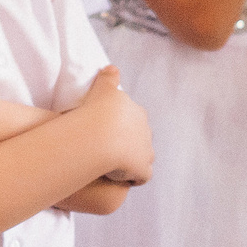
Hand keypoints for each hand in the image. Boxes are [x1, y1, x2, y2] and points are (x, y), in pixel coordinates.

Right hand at [75, 68, 153, 184]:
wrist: (101, 135)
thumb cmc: (99, 111)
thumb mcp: (103, 89)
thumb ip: (108, 78)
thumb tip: (112, 68)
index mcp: (138, 113)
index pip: (134, 121)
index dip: (122, 128)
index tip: (108, 132)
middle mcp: (146, 131)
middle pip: (140, 139)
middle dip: (130, 145)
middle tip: (108, 150)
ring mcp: (146, 151)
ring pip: (143, 158)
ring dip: (132, 162)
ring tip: (113, 166)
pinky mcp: (143, 168)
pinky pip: (141, 176)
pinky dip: (132, 178)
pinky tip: (118, 178)